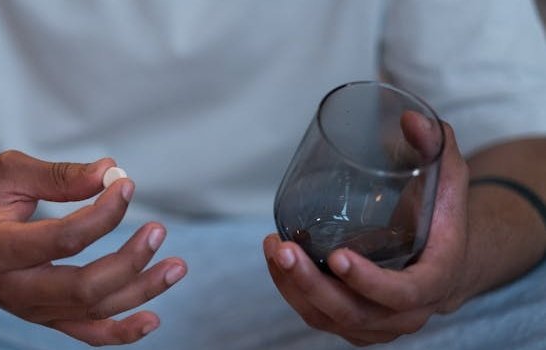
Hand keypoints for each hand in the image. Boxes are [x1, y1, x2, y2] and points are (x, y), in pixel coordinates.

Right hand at [0, 150, 186, 345]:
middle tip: (159, 229)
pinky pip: (85, 334)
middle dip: (130, 260)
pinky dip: (120, 332)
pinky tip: (152, 320)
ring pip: (93, 312)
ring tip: (178, 267)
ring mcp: (28, 309)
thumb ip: (59, 175)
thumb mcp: (6, 173)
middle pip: (85, 286)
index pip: (66, 238)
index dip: (105, 212)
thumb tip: (112, 172)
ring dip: (141, 292)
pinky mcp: (41, 317)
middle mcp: (13, 289)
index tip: (125, 184)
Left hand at [263, 122, 468, 345]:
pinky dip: (291, 292)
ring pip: (328, 318)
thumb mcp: (447, 177)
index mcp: (434, 281)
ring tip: (272, 248)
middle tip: (284, 249)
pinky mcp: (353, 323)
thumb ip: (435, 145)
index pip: (402, 294)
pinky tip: (275, 260)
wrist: (444, 258)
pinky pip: (317, 316)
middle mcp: (405, 313)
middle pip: (354, 313)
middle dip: (312, 285)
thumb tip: (408, 116)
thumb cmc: (441, 215)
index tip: (337, 257)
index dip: (369, 282)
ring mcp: (377, 324)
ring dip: (293, 287)